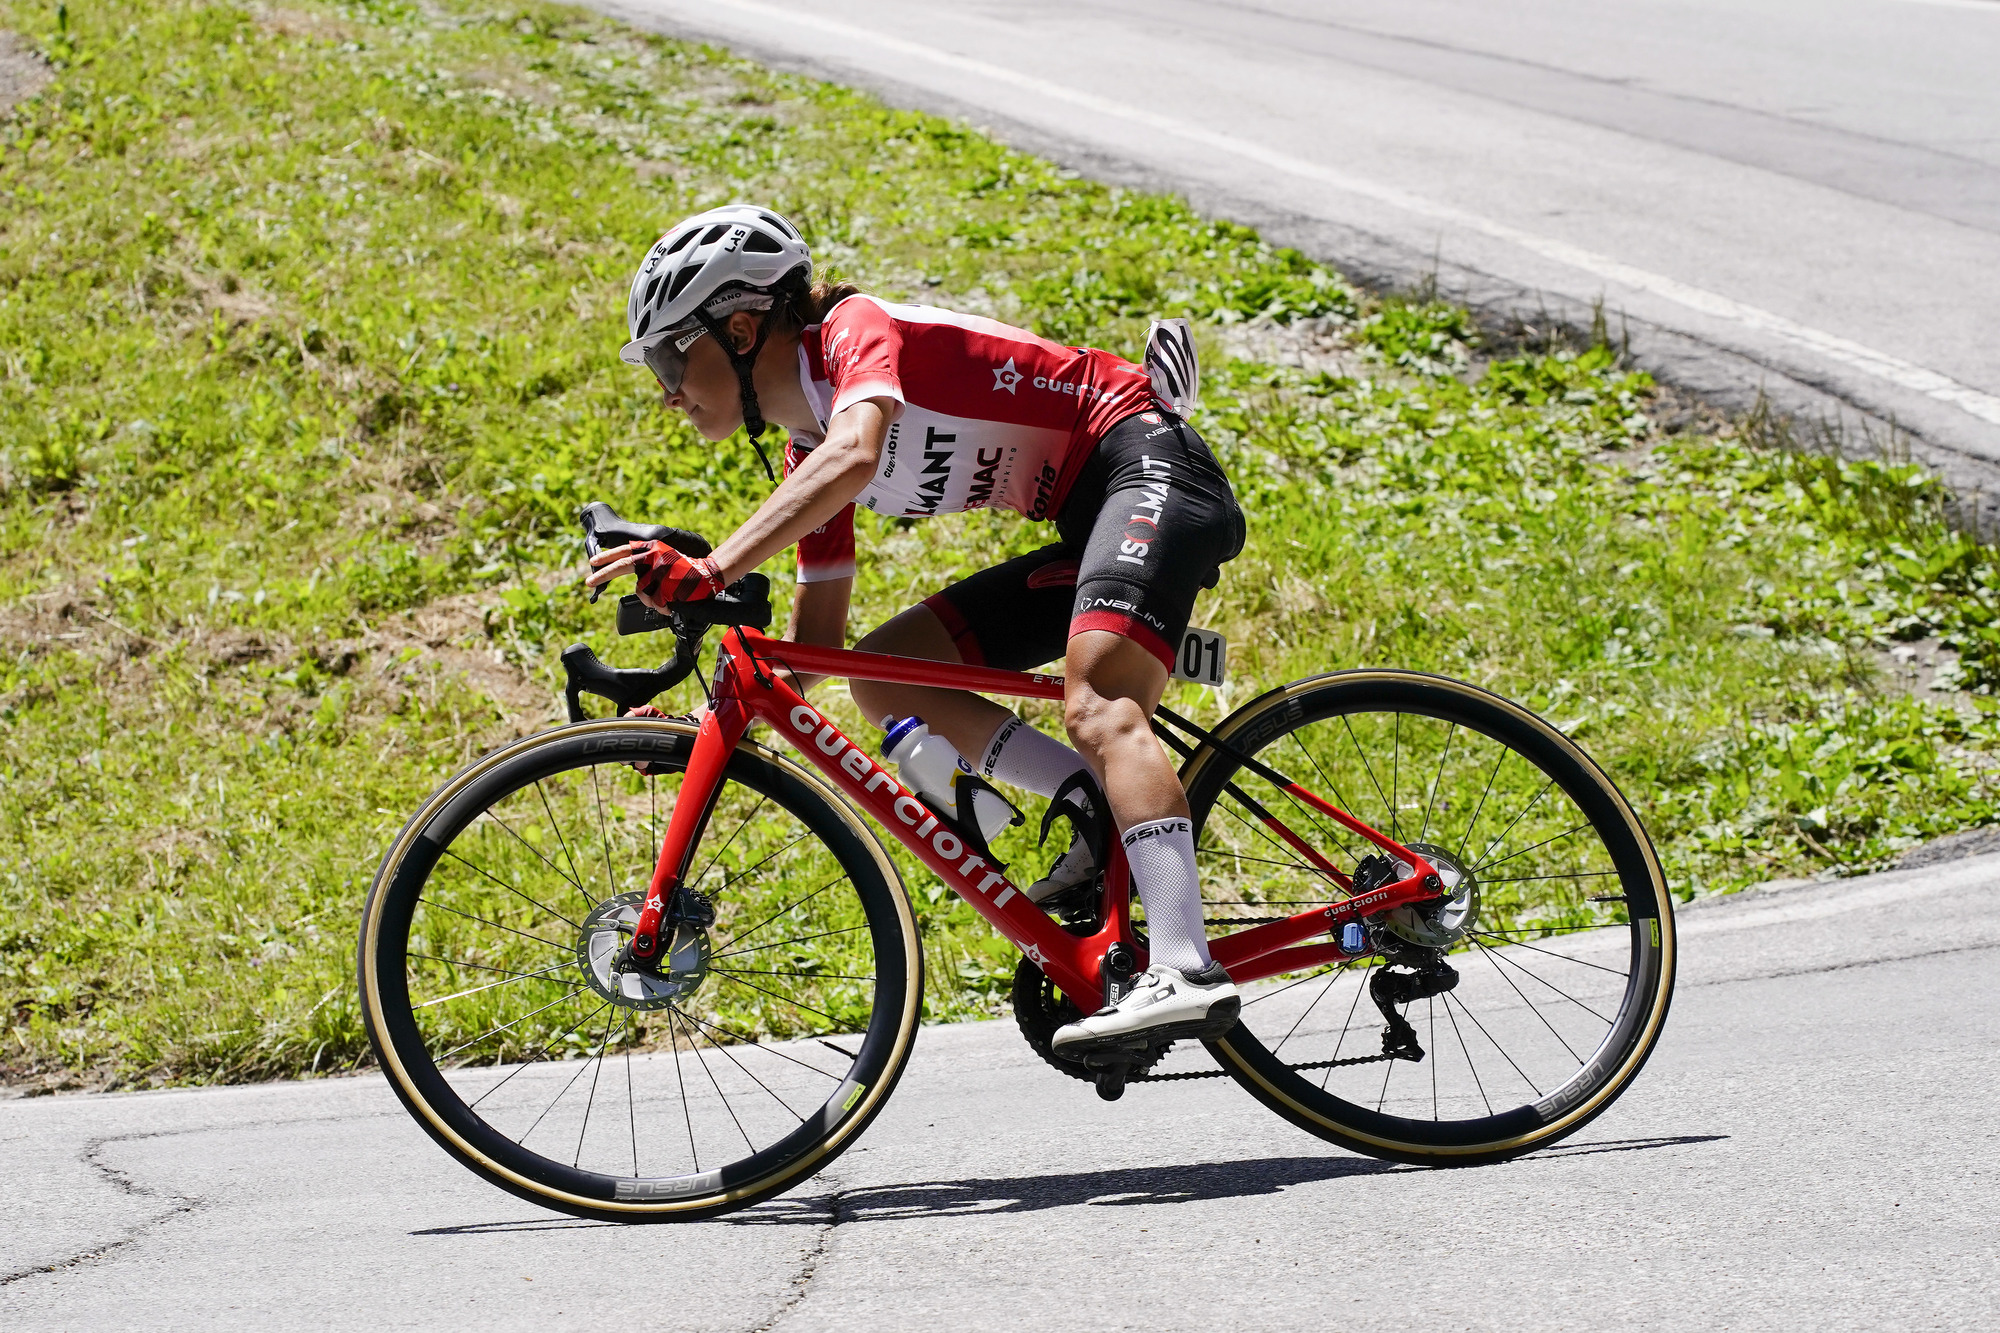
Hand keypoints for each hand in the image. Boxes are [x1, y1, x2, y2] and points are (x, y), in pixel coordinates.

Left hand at [585, 541, 725, 609]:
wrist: (709, 574)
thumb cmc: (686, 569)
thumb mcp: (663, 556)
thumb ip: (645, 560)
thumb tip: (623, 568)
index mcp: (651, 548)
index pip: (624, 551)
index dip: (607, 557)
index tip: (592, 562)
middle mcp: (653, 557)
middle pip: (622, 566)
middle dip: (603, 574)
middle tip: (588, 582)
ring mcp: (659, 572)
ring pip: (642, 592)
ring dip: (652, 599)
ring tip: (667, 595)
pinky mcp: (666, 587)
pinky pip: (655, 603)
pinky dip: (662, 606)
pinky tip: (672, 601)